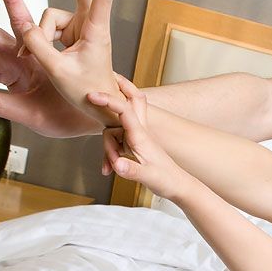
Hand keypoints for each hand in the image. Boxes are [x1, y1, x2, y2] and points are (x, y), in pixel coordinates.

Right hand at [18, 0, 123, 125]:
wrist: (98, 108)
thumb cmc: (87, 93)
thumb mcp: (58, 73)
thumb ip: (37, 46)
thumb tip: (20, 25)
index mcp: (95, 33)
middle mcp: (89, 24)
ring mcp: (79, 27)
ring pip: (47, 19)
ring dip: (38, 38)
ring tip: (44, 63)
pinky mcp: (70, 33)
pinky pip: (44, 30)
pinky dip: (37, 42)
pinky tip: (38, 59)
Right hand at [94, 75, 190, 200]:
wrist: (178, 187)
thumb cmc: (167, 181)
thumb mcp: (148, 177)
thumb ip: (132, 170)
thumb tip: (117, 164)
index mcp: (141, 135)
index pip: (124, 109)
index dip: (109, 99)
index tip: (92, 94)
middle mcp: (139, 132)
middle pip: (127, 103)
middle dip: (114, 92)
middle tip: (99, 83)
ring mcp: (137, 138)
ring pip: (114, 130)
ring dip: (107, 147)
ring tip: (110, 168)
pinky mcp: (135, 145)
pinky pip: (116, 142)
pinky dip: (110, 155)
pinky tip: (108, 170)